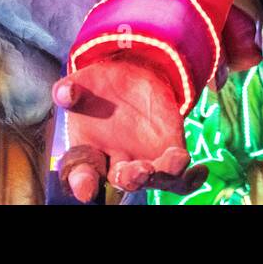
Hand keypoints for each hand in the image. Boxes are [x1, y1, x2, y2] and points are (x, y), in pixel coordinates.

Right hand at [52, 54, 206, 202]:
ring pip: (155, 178)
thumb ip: (72, 90)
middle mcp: (117, 163)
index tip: (86, 189)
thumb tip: (63, 91)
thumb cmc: (100, 87)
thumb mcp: (83, 84)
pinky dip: (190, 178)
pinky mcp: (168, 151)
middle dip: (131, 178)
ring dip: (163, 174)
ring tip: (173, 162)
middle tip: (137, 171)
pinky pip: (180, 176)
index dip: (83, 183)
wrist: (130, 74)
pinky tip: (199, 172)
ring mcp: (145, 160)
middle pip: (123, 180)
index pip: (83, 175)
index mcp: (90, 153)